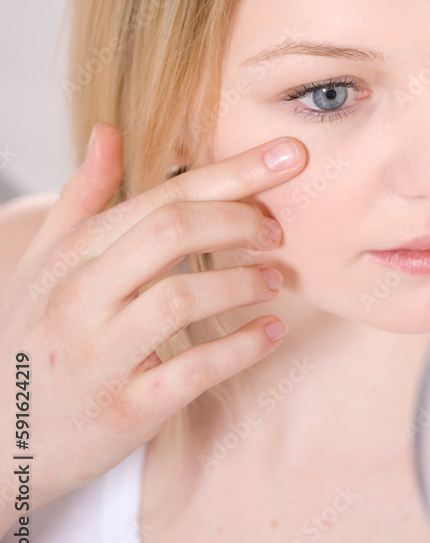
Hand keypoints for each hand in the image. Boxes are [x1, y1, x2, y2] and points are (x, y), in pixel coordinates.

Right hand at [0, 122, 306, 529]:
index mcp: (71, 254)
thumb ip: (81, 197)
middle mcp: (81, 297)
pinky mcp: (124, 411)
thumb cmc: (29, 338)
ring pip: (181, 298)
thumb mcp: (42, 263)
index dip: (231, 174)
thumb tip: (107, 131)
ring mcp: (100, 356)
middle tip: (278, 230)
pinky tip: (271, 332)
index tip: (287, 156)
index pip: (161, 197)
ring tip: (275, 279)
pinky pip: (191, 371)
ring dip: (242, 283)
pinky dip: (240, 348)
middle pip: (171, 232)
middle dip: (239, 220)